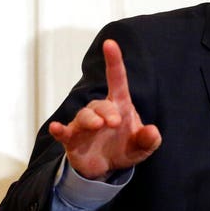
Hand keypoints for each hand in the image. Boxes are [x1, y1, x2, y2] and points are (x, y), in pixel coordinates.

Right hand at [49, 39, 161, 179]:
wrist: (106, 167)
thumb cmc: (125, 147)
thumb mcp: (142, 146)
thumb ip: (149, 140)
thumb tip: (153, 132)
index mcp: (119, 106)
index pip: (117, 79)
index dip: (114, 61)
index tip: (110, 43)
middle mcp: (100, 111)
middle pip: (100, 104)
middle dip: (107, 111)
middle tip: (115, 122)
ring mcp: (84, 124)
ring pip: (83, 115)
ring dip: (90, 119)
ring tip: (99, 126)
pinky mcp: (72, 139)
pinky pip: (64, 132)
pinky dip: (59, 130)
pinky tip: (56, 128)